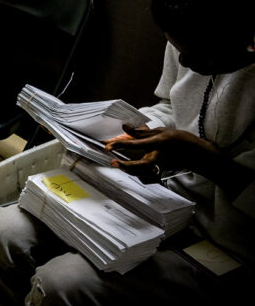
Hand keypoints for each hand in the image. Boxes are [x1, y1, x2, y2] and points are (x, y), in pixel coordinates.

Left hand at [105, 124, 220, 182]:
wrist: (198, 154)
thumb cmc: (179, 140)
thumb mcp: (161, 131)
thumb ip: (142, 132)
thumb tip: (125, 128)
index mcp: (158, 143)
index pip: (136, 144)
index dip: (121, 145)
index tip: (108, 146)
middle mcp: (159, 156)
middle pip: (140, 165)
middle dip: (125, 166)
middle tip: (113, 162)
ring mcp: (161, 166)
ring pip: (142, 173)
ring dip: (129, 170)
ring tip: (119, 164)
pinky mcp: (162, 172)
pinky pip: (147, 176)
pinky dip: (139, 174)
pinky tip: (133, 169)